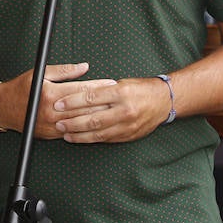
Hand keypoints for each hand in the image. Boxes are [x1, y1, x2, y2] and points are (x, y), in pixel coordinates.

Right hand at [0, 62, 109, 139]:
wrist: (4, 108)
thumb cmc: (21, 88)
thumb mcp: (41, 73)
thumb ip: (64, 70)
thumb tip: (84, 67)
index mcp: (50, 94)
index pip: (80, 90)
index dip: (98, 86)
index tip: (111, 83)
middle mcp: (51, 111)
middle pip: (84, 107)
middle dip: (103, 101)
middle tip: (118, 98)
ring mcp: (51, 125)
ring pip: (81, 122)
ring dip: (98, 116)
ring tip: (112, 111)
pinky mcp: (51, 135)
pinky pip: (73, 133)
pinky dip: (86, 128)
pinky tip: (97, 125)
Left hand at [53, 76, 176, 143]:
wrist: (164, 101)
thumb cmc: (141, 89)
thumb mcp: (121, 83)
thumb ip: (102, 90)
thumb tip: (79, 94)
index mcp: (121, 93)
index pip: (91, 97)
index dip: (72, 101)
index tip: (59, 103)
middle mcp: (125, 110)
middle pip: (93, 118)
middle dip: (72, 121)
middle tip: (57, 121)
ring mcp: (127, 126)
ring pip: (98, 133)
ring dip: (79, 134)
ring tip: (65, 133)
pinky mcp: (129, 136)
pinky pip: (106, 139)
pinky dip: (92, 139)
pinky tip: (81, 138)